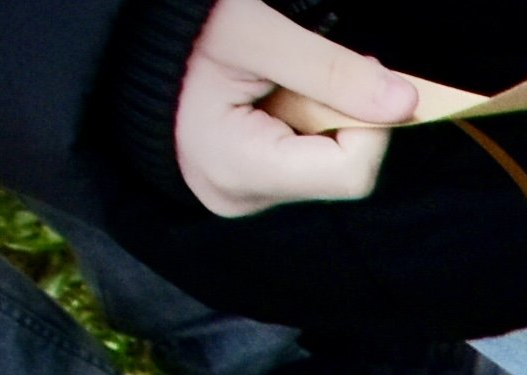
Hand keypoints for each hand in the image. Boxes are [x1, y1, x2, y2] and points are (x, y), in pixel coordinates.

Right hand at [174, 0, 414, 215]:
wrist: (120, 33)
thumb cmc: (172, 26)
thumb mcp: (255, 32)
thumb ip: (332, 71)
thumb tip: (406, 104)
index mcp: (237, 168)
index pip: (350, 172)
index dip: (372, 123)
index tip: (361, 70)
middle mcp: (239, 197)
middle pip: (339, 170)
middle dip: (340, 115)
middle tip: (301, 66)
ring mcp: (239, 194)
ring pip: (322, 164)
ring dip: (318, 114)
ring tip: (272, 78)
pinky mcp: (243, 182)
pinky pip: (300, 160)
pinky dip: (301, 121)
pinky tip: (267, 94)